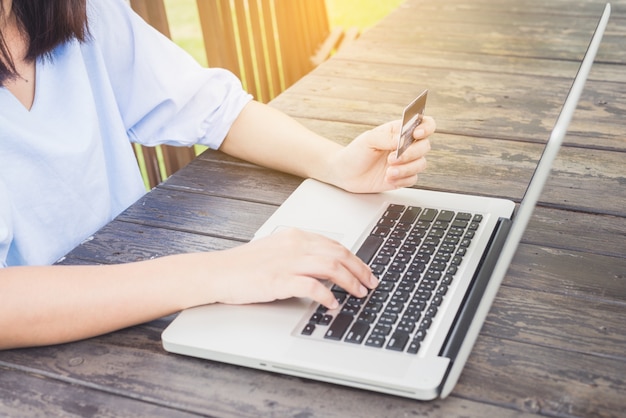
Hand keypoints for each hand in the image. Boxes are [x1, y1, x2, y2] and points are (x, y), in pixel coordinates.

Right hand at [205, 228, 378, 308]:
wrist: (218, 272)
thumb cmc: (244, 265)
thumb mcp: (276, 250)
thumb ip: (299, 254)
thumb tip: (324, 266)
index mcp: (295, 236)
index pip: (335, 245)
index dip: (355, 259)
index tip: (365, 271)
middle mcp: (295, 245)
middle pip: (339, 254)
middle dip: (360, 270)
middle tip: (370, 284)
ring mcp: (287, 262)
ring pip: (331, 267)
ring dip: (350, 281)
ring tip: (359, 293)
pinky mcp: (279, 280)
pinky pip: (312, 287)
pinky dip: (328, 296)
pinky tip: (333, 304)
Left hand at [326, 116, 434, 192]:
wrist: (345, 173)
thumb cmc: (355, 152)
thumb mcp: (368, 140)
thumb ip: (387, 138)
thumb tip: (404, 140)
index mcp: (399, 131)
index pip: (424, 124)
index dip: (426, 128)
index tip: (416, 134)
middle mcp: (406, 145)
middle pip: (425, 146)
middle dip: (411, 153)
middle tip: (391, 158)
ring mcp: (405, 162)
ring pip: (421, 164)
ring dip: (406, 169)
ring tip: (388, 171)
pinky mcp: (402, 177)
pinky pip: (413, 179)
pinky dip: (402, 179)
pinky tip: (388, 178)